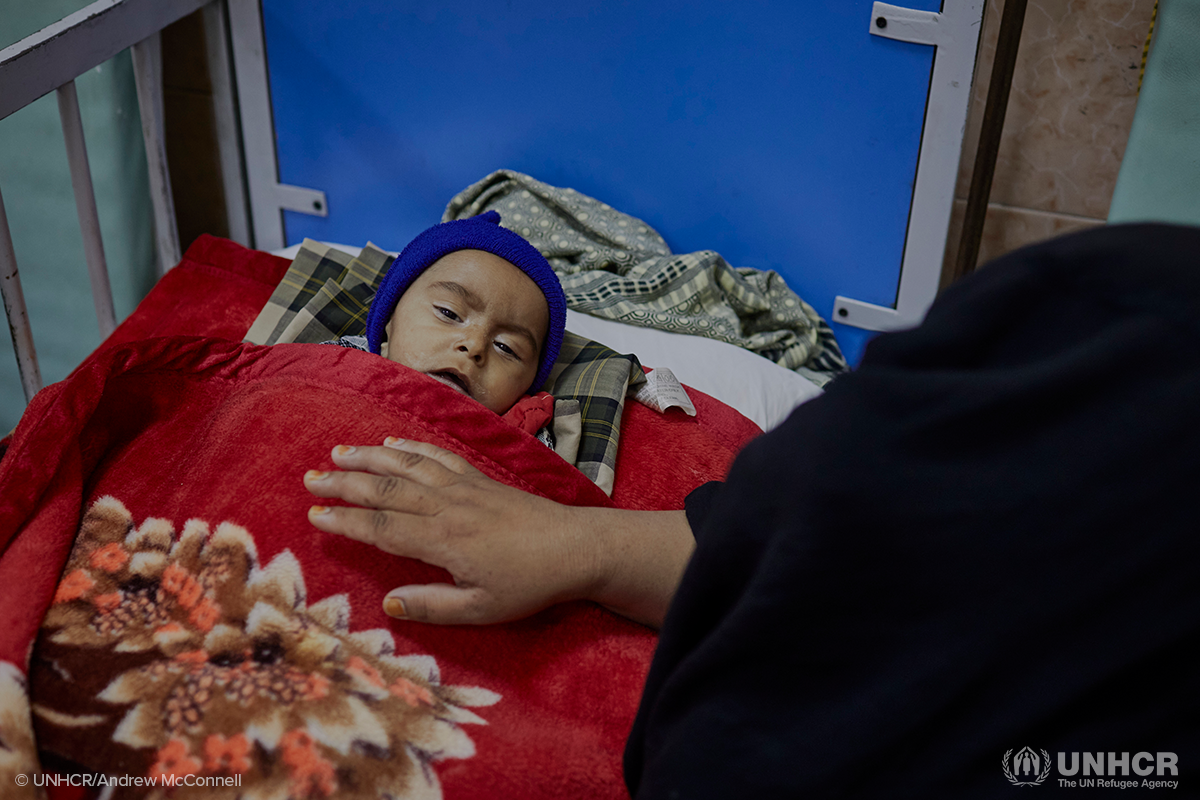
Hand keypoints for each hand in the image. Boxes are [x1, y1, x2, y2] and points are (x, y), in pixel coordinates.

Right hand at [304, 439, 693, 626]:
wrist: (575, 547)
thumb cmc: (529, 583)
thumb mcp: (482, 609)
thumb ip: (433, 606)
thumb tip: (389, 603)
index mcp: (442, 539)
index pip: (382, 526)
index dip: (346, 521)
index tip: (315, 516)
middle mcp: (446, 505)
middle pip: (385, 488)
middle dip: (345, 483)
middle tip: (311, 479)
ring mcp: (463, 486)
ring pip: (407, 465)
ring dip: (370, 457)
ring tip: (338, 453)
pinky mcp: (479, 478)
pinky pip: (437, 455)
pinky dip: (410, 446)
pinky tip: (391, 441)